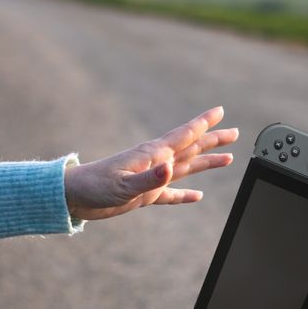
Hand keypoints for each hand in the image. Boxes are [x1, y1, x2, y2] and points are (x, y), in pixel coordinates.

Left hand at [64, 106, 237, 220]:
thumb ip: (149, 178)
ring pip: (186, 168)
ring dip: (206, 163)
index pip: (184, 136)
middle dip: (213, 140)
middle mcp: (155, 163)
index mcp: (152, 155)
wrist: (73, 197)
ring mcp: (150, 179)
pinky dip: (185, 195)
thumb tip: (172, 168)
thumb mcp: (123, 185)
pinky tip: (198, 196)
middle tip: (234, 132)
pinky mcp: (143, 195)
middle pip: (191, 148)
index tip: (220, 111)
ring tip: (227, 158)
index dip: (203, 124)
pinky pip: (171, 194)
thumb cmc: (94, 187)